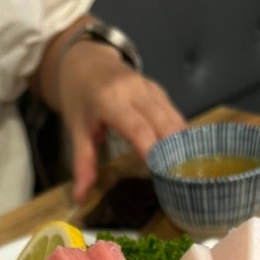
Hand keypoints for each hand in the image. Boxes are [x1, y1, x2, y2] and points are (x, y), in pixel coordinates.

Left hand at [57, 41, 185, 201]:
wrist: (85, 61)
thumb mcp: (76, 129)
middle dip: (173, 152)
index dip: (152, 151)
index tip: (161, 175)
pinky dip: (180, 135)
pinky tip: (182, 154)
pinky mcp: (160, 91)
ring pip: (175, 119)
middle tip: (177, 180)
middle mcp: (135, 91)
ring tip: (184, 171)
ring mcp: (151, 89)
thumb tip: (81, 198)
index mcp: (111, 100)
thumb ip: (83, 163)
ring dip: (181, 145)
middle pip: (163, 124)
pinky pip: (175, 114)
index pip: (138, 128)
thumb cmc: (79, 97)